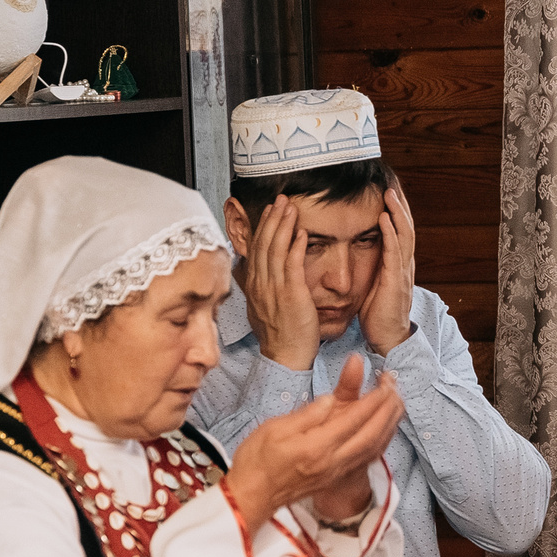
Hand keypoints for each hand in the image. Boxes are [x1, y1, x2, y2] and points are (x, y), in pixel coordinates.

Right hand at [225, 355, 405, 533]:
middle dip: (388, 410)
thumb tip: (330, 400)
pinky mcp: (336, 478)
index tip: (385, 382)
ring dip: (389, 425)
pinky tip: (385, 430)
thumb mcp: (273, 429)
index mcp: (317, 447)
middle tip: (395, 388)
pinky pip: (367, 459)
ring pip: (374, 448)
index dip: (373, 400)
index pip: (354, 419)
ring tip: (397, 404)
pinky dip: (381, 442)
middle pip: (372, 434)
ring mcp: (337, 472)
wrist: (251, 497)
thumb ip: (306, 415)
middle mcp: (333, 462)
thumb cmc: (256, 460)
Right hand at [243, 197, 322, 370]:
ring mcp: (275, 290)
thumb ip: (260, 286)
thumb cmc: (280, 335)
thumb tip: (254, 272)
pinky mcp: (291, 296)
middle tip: (281, 199)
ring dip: (283, 226)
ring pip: (275, 250)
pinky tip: (301, 232)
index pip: (257, 249)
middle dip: (272, 218)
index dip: (263, 227)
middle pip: (263, 244)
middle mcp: (261, 285)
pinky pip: (292, 266)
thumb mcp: (263, 307)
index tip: (270, 210)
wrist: (285, 357)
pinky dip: (295, 247)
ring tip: (290, 207)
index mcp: (255, 286)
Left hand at [363, 185, 418, 354]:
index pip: (400, 232)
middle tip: (392, 183)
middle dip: (400, 205)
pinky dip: (391, 233)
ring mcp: (402, 272)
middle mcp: (404, 264)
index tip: (388, 192)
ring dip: (398, 212)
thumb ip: (373, 268)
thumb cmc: (379, 315)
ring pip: (404, 234)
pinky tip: (385, 217)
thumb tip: (362, 253)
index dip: (396, 212)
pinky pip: (394, 252)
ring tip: (390, 193)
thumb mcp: (375, 286)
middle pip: (406, 227)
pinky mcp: (395, 281)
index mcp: (398, 265)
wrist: (388, 339)